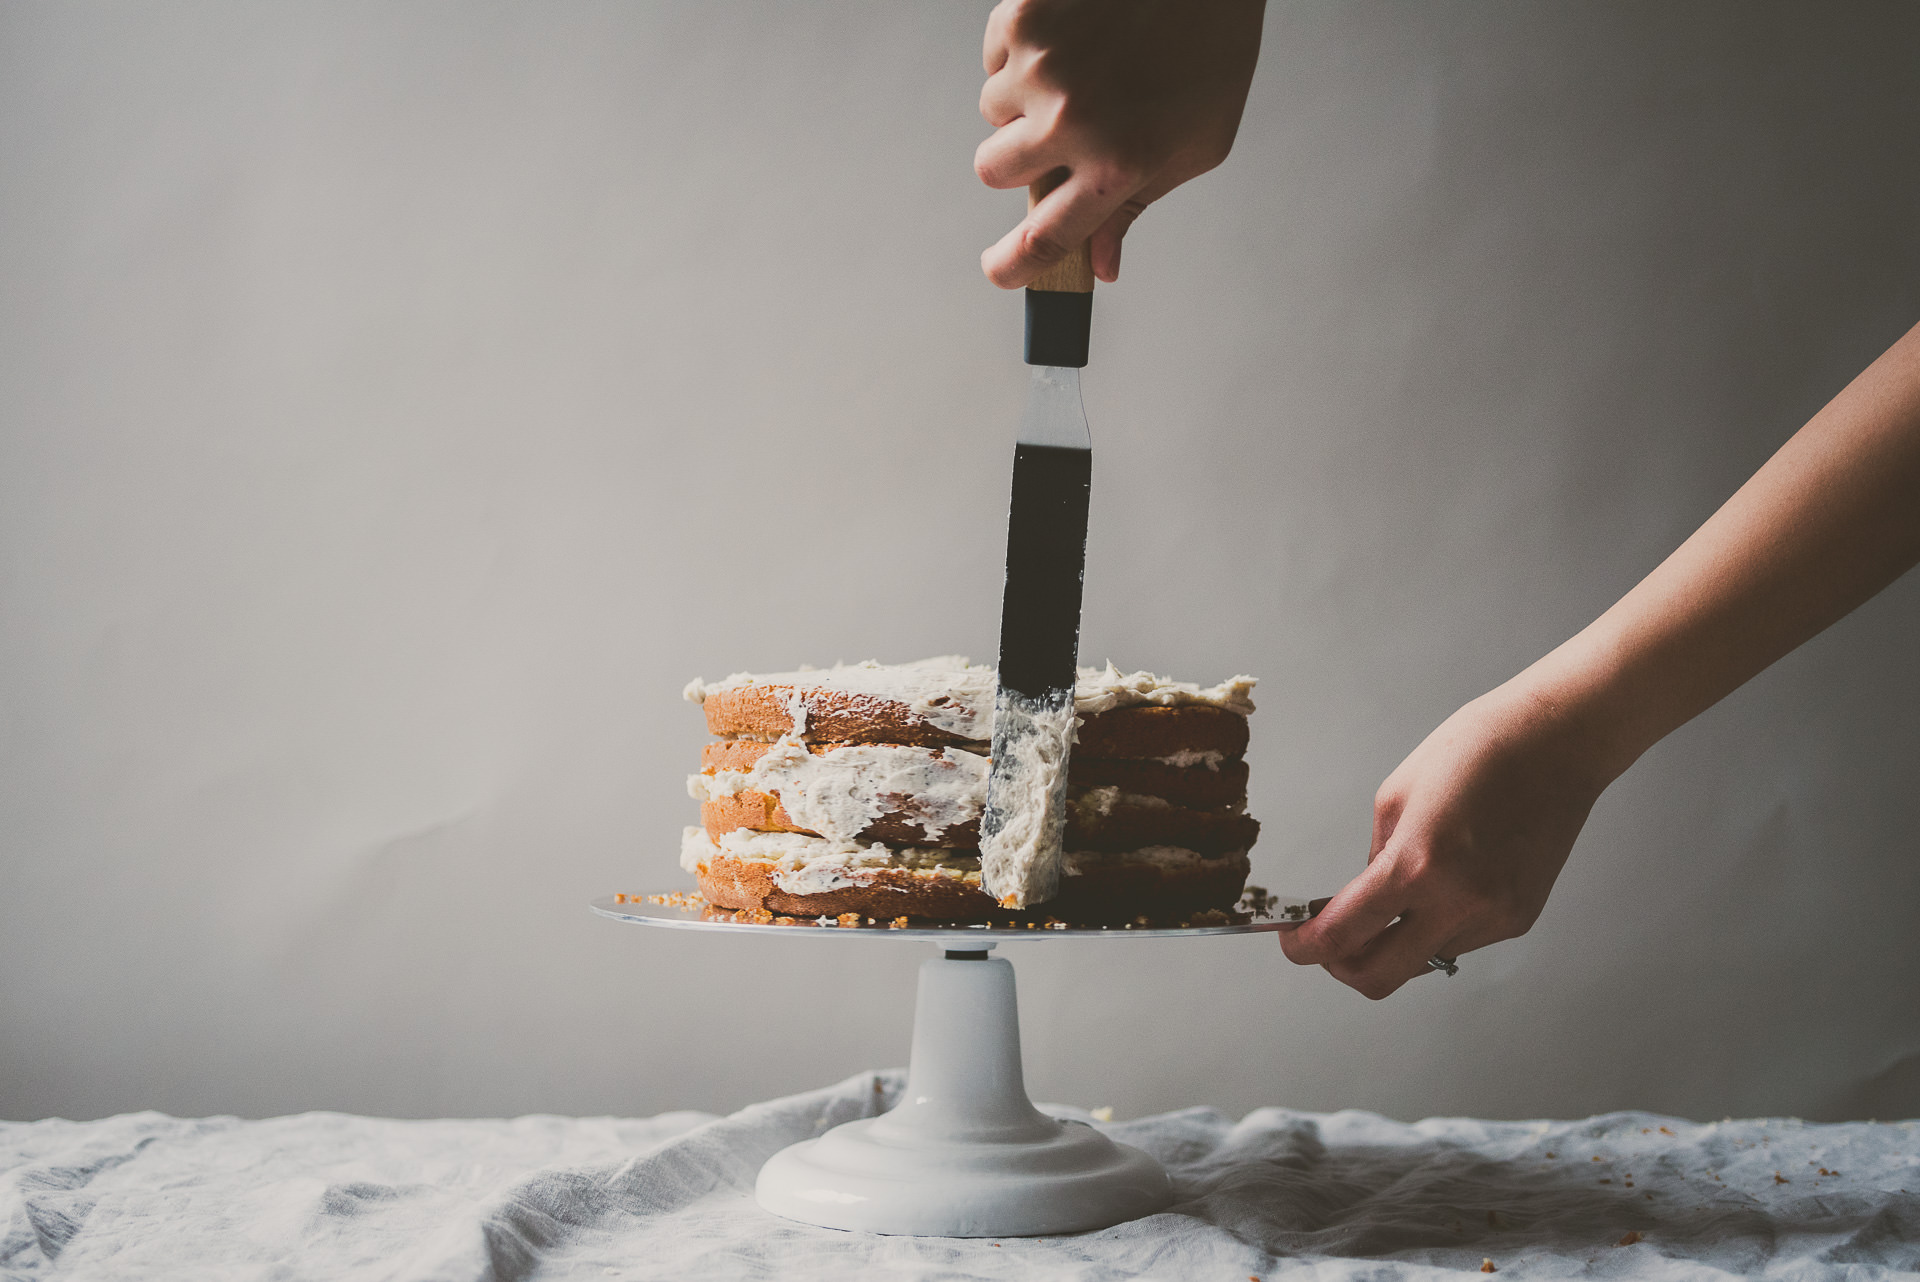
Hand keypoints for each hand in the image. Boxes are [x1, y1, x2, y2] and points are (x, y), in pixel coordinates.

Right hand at [975, 0, 1264, 287]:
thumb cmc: (1212, 53)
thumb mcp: (1197, 145)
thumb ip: (1137, 205)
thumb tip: (1100, 265)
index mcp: (1118, 166)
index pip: (1043, 240)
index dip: (1013, 265)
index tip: (1000, 270)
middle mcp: (1072, 122)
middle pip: (995, 171)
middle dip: (1019, 158)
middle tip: (1058, 128)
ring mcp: (1041, 68)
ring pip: (993, 110)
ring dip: (1024, 99)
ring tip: (1081, 66)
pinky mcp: (1022, 19)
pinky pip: (995, 56)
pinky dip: (1023, 50)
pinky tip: (1072, 31)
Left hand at [1279, 683, 1614, 998]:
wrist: (1556, 742)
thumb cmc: (1478, 750)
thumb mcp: (1395, 796)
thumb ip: (1373, 859)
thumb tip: (1359, 903)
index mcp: (1417, 865)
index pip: (1342, 935)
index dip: (1304, 948)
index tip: (1293, 941)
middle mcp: (1458, 903)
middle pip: (1379, 978)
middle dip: (1342, 966)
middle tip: (1329, 941)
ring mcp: (1493, 917)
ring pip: (1422, 961)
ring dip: (1395, 942)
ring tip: (1396, 897)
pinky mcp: (1519, 919)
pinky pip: (1460, 942)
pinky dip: (1437, 927)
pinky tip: (1444, 884)